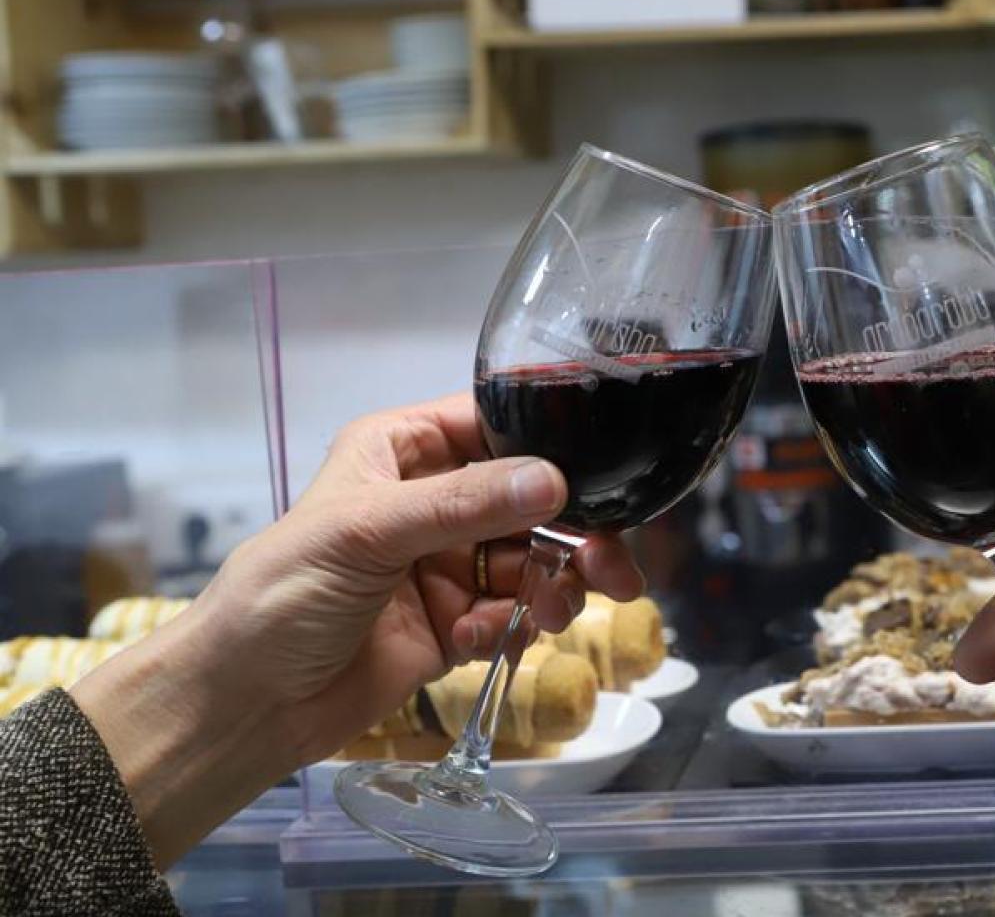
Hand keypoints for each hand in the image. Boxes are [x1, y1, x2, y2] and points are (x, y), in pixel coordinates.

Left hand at [72, 393, 643, 864]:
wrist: (246, 706)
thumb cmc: (282, 597)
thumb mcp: (366, 533)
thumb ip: (462, 505)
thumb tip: (554, 482)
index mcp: (402, 452)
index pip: (493, 426)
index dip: (549, 444)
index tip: (603, 473)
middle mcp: (432, 501)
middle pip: (532, 500)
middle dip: (575, 532)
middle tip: (611, 567)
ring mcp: (447, 565)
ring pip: (535, 559)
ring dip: (556, 585)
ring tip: (556, 614)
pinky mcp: (457, 625)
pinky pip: (514, 612)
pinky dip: (517, 626)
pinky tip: (490, 641)